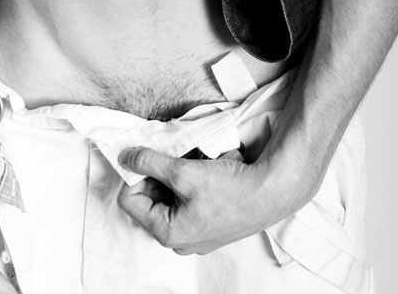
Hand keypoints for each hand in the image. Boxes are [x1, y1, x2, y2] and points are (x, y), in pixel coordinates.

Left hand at [116, 146, 306, 254]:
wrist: (270, 193)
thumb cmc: (230, 189)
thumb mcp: (183, 172)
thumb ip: (150, 163)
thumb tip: (126, 157)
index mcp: (167, 233)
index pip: (130, 199)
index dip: (136, 174)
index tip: (150, 156)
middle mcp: (178, 240)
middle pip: (150, 199)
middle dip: (160, 174)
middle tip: (176, 158)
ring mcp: (194, 234)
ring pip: (170, 197)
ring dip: (177, 176)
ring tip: (196, 165)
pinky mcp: (208, 225)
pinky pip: (187, 201)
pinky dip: (192, 183)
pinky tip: (208, 172)